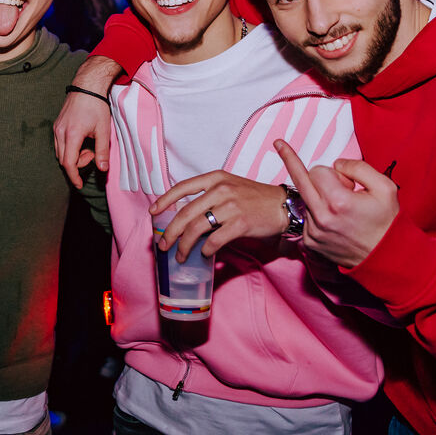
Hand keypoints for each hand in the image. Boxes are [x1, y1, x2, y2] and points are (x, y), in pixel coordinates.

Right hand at [53, 57, 121, 188]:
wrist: (87, 86)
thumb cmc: (97, 106)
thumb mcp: (103, 130)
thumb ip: (102, 151)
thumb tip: (102, 169)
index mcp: (72, 135)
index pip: (68, 163)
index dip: (74, 176)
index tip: (80, 184)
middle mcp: (60, 132)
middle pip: (63, 159)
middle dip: (77, 163)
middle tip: (92, 154)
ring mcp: (57, 128)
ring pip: (60, 152)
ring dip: (74, 155)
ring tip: (88, 145)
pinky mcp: (57, 125)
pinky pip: (60, 143)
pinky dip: (70, 147)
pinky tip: (82, 139)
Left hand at [152, 172, 288, 260]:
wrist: (282, 205)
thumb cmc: (255, 198)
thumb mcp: (230, 187)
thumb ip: (209, 196)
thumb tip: (185, 217)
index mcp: (215, 178)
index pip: (182, 187)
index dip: (164, 200)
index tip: (153, 212)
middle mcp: (221, 189)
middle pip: (185, 213)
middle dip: (170, 232)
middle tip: (163, 245)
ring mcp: (230, 206)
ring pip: (196, 228)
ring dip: (184, 246)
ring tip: (180, 256)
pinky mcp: (240, 223)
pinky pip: (214, 240)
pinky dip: (206, 250)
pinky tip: (204, 255)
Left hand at [274, 139, 399, 267]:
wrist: (386, 258)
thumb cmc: (387, 222)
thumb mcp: (385, 187)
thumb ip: (358, 167)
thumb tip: (337, 164)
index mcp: (338, 201)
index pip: (316, 170)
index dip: (333, 172)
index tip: (342, 178)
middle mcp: (321, 217)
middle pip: (300, 181)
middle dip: (301, 168)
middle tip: (283, 146)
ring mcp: (313, 232)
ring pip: (305, 199)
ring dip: (320, 198)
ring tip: (343, 209)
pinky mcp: (310, 242)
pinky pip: (306, 218)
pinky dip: (318, 215)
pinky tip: (335, 222)